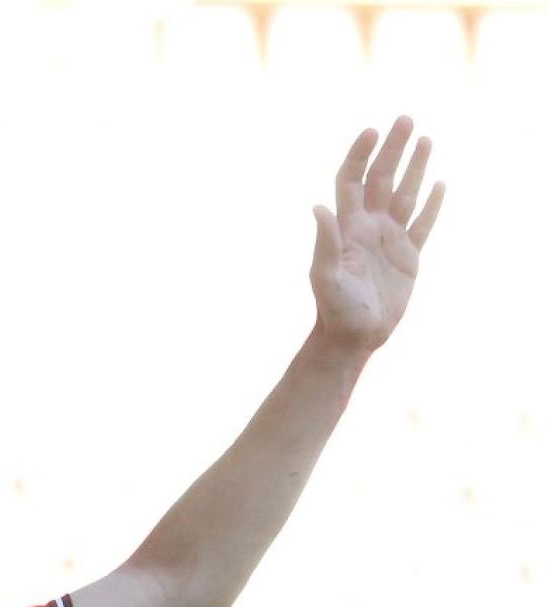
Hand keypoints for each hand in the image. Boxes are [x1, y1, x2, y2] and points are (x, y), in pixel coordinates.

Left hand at [310, 117, 442, 354]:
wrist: (352, 338)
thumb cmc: (335, 309)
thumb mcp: (326, 276)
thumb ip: (325, 242)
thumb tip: (318, 207)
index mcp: (346, 228)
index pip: (351, 181)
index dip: (360, 156)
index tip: (372, 131)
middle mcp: (367, 228)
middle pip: (381, 179)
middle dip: (392, 150)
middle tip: (405, 118)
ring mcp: (388, 240)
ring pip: (405, 195)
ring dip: (414, 167)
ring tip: (424, 138)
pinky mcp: (407, 256)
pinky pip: (422, 224)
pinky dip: (431, 204)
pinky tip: (439, 184)